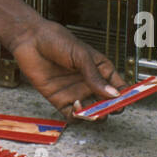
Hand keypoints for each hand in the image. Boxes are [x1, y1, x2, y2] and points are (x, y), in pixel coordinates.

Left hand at [7, 20, 127, 118]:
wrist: (30, 39)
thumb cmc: (56, 40)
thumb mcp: (81, 55)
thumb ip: (95, 76)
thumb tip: (113, 94)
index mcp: (99, 69)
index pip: (118, 86)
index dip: (125, 95)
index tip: (127, 101)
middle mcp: (89, 82)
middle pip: (106, 103)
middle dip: (110, 109)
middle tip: (109, 109)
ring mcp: (75, 91)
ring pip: (91, 112)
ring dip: (94, 116)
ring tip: (93, 112)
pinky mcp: (59, 99)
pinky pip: (72, 115)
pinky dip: (76, 117)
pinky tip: (76, 107)